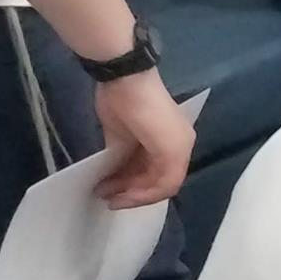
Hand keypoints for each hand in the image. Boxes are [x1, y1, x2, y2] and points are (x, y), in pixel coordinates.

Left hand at [94, 72, 194, 207]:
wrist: (124, 78)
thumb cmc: (148, 111)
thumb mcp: (167, 144)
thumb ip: (165, 171)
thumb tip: (147, 191)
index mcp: (180, 150)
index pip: (168, 185)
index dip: (145, 197)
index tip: (120, 201)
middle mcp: (166, 150)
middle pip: (152, 182)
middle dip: (131, 192)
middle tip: (107, 199)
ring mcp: (145, 144)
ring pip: (137, 175)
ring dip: (121, 185)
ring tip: (101, 190)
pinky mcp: (126, 138)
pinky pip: (124, 163)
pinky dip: (116, 173)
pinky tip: (103, 178)